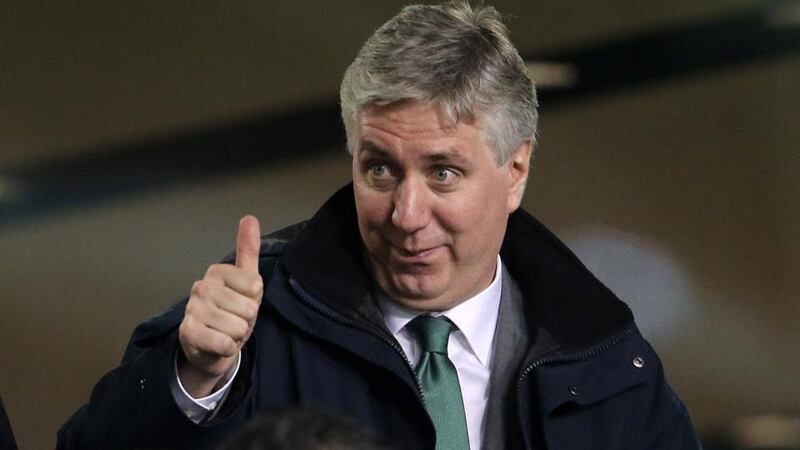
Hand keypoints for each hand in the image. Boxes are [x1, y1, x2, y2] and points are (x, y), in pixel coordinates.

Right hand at [177, 215, 262, 396]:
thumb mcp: (246, 281)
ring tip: (226, 332)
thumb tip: (250, 217)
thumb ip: (248, 251)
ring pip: (239, 327)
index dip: (254, 300)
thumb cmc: (231, 312)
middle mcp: (201, 287)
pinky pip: (224, 343)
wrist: (211, 347)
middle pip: (249, 308)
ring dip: (237, 335)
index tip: (242, 302)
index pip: (255, 286)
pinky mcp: (188, 333)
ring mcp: (192, 310)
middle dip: (247, 320)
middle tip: (233, 321)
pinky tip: (218, 344)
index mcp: (217, 272)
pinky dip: (227, 348)